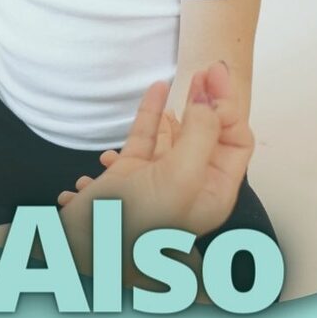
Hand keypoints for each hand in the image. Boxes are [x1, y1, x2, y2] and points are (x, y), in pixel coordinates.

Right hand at [58, 62, 254, 237]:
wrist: (81, 248)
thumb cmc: (134, 228)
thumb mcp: (179, 180)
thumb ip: (199, 137)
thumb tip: (206, 102)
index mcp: (212, 194)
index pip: (235, 142)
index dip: (228, 108)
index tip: (215, 78)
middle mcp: (189, 186)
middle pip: (210, 135)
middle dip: (210, 101)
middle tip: (208, 70)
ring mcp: (157, 180)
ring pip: (176, 134)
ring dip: (181, 107)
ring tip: (186, 79)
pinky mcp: (128, 175)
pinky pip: (144, 137)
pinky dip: (150, 113)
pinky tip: (156, 90)